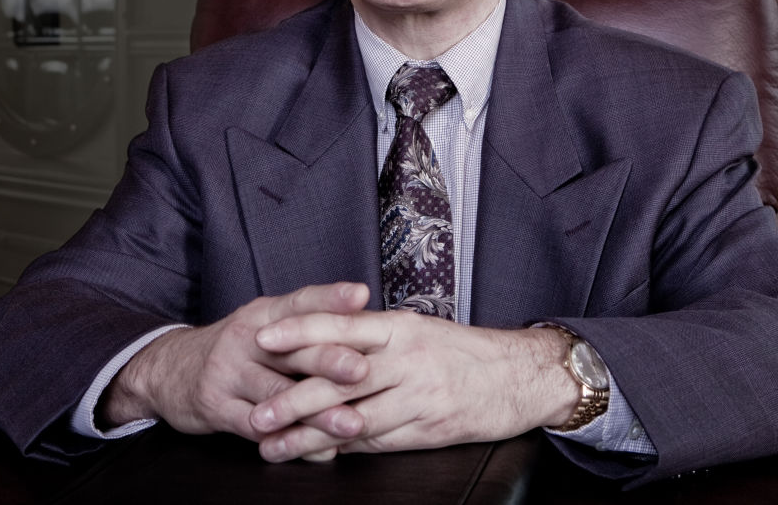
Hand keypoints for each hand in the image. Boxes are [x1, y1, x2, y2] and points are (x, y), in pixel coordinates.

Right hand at [99, 282, 373, 451]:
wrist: (169, 370)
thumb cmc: (234, 350)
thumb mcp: (262, 327)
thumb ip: (305, 328)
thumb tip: (366, 331)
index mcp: (263, 313)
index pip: (299, 301)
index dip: (330, 297)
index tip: (361, 294)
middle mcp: (245, 338)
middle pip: (292, 348)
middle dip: (329, 359)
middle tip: (362, 369)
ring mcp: (228, 372)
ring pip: (277, 393)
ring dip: (316, 411)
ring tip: (349, 423)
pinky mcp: (215, 406)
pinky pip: (255, 427)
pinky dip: (289, 441)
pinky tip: (316, 451)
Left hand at [248, 312, 577, 460]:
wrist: (520, 376)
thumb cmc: (461, 350)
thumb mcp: (416, 329)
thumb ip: (371, 337)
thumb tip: (317, 346)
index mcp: (400, 325)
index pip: (342, 323)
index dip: (300, 330)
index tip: (262, 338)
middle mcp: (408, 358)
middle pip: (340, 379)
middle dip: (292, 399)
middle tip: (256, 414)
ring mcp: (420, 396)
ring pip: (354, 419)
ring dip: (309, 436)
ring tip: (273, 446)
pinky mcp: (430, 429)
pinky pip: (378, 442)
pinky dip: (344, 448)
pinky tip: (318, 454)